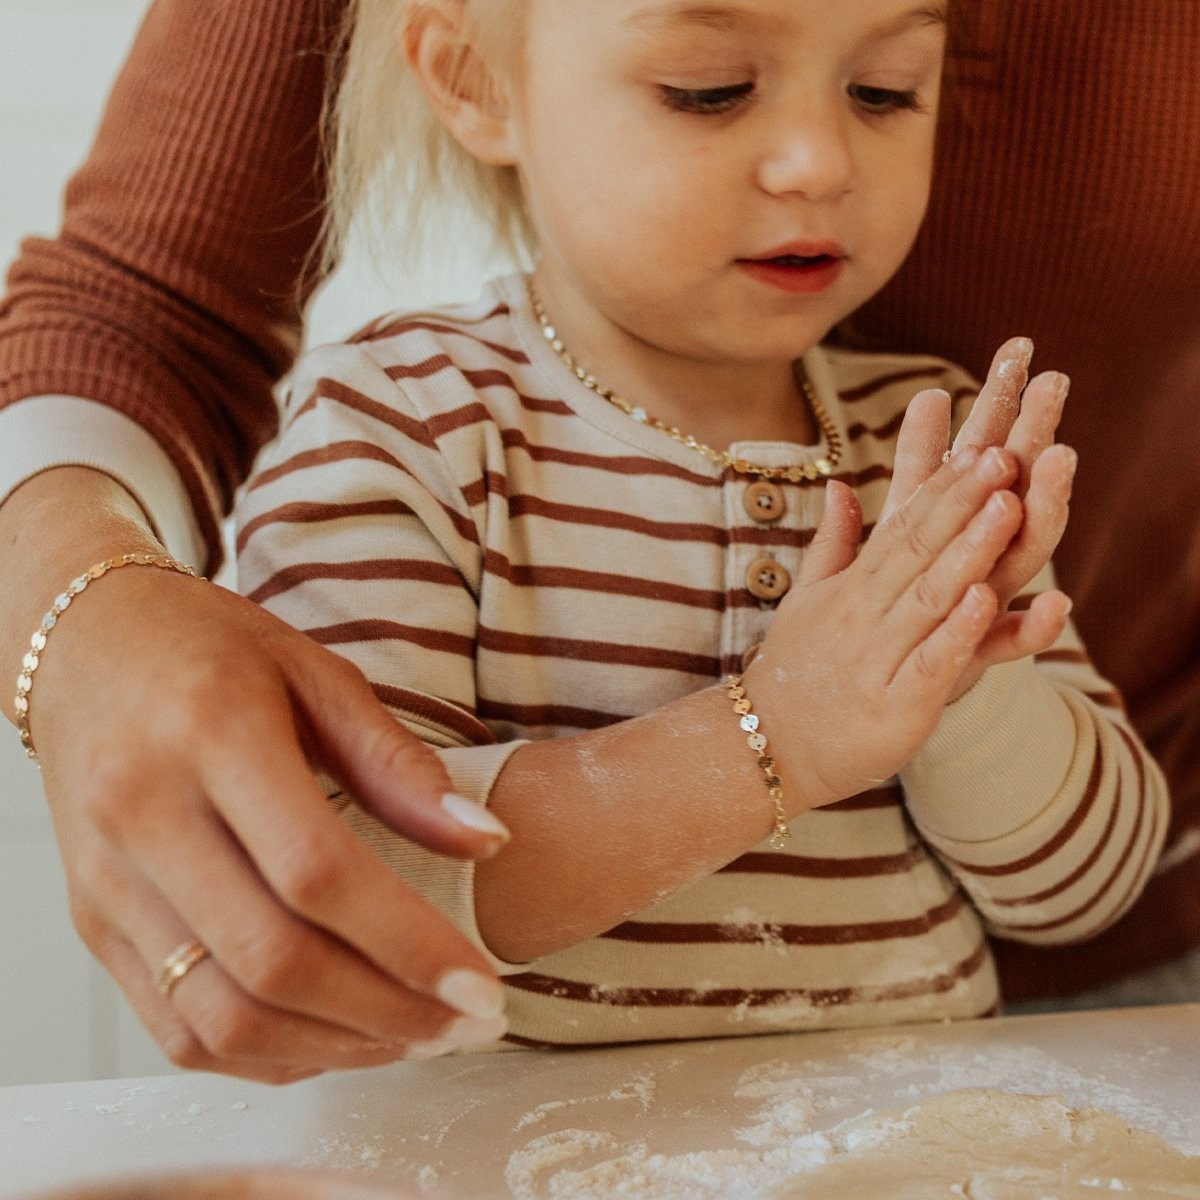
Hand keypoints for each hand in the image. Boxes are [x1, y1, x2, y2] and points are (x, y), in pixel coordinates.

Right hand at [5, 473, 509, 1082]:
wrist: (88, 645)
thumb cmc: (212, 651)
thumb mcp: (318, 675)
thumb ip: (398, 764)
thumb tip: (487, 842)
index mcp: (209, 734)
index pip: (316, 872)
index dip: (409, 944)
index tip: (481, 986)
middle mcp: (142, 815)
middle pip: (272, 960)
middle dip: (389, 1012)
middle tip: (467, 1023)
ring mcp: (106, 881)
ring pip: (222, 1016)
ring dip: (335, 1047)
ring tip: (416, 1035)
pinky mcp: (93, 923)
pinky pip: (176, 1028)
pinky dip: (267, 1055)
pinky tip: (338, 1036)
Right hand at [750, 443, 1023, 808]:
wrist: (763, 748)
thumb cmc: (794, 674)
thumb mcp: (807, 600)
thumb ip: (833, 542)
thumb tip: (841, 484)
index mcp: (853, 589)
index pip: (903, 528)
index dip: (942, 489)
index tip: (978, 447)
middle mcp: (865, 615)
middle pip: (920, 549)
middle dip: (963, 502)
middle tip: (1003, 454)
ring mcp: (879, 658)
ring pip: (931, 595)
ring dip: (971, 550)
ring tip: (1008, 505)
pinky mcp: (896, 706)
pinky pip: (932, 662)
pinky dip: (959, 632)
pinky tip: (989, 599)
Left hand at [881, 340, 1076, 689]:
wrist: (872, 692)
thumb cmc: (895, 604)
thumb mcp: (901, 525)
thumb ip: (919, 467)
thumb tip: (932, 395)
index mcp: (956, 523)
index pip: (981, 452)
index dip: (998, 402)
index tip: (1018, 346)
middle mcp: (980, 557)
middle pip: (1013, 486)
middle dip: (1033, 436)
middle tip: (1053, 380)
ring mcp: (983, 604)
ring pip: (1022, 552)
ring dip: (1044, 509)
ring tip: (1061, 461)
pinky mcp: (976, 658)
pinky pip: (1009, 641)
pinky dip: (1031, 624)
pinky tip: (1055, 602)